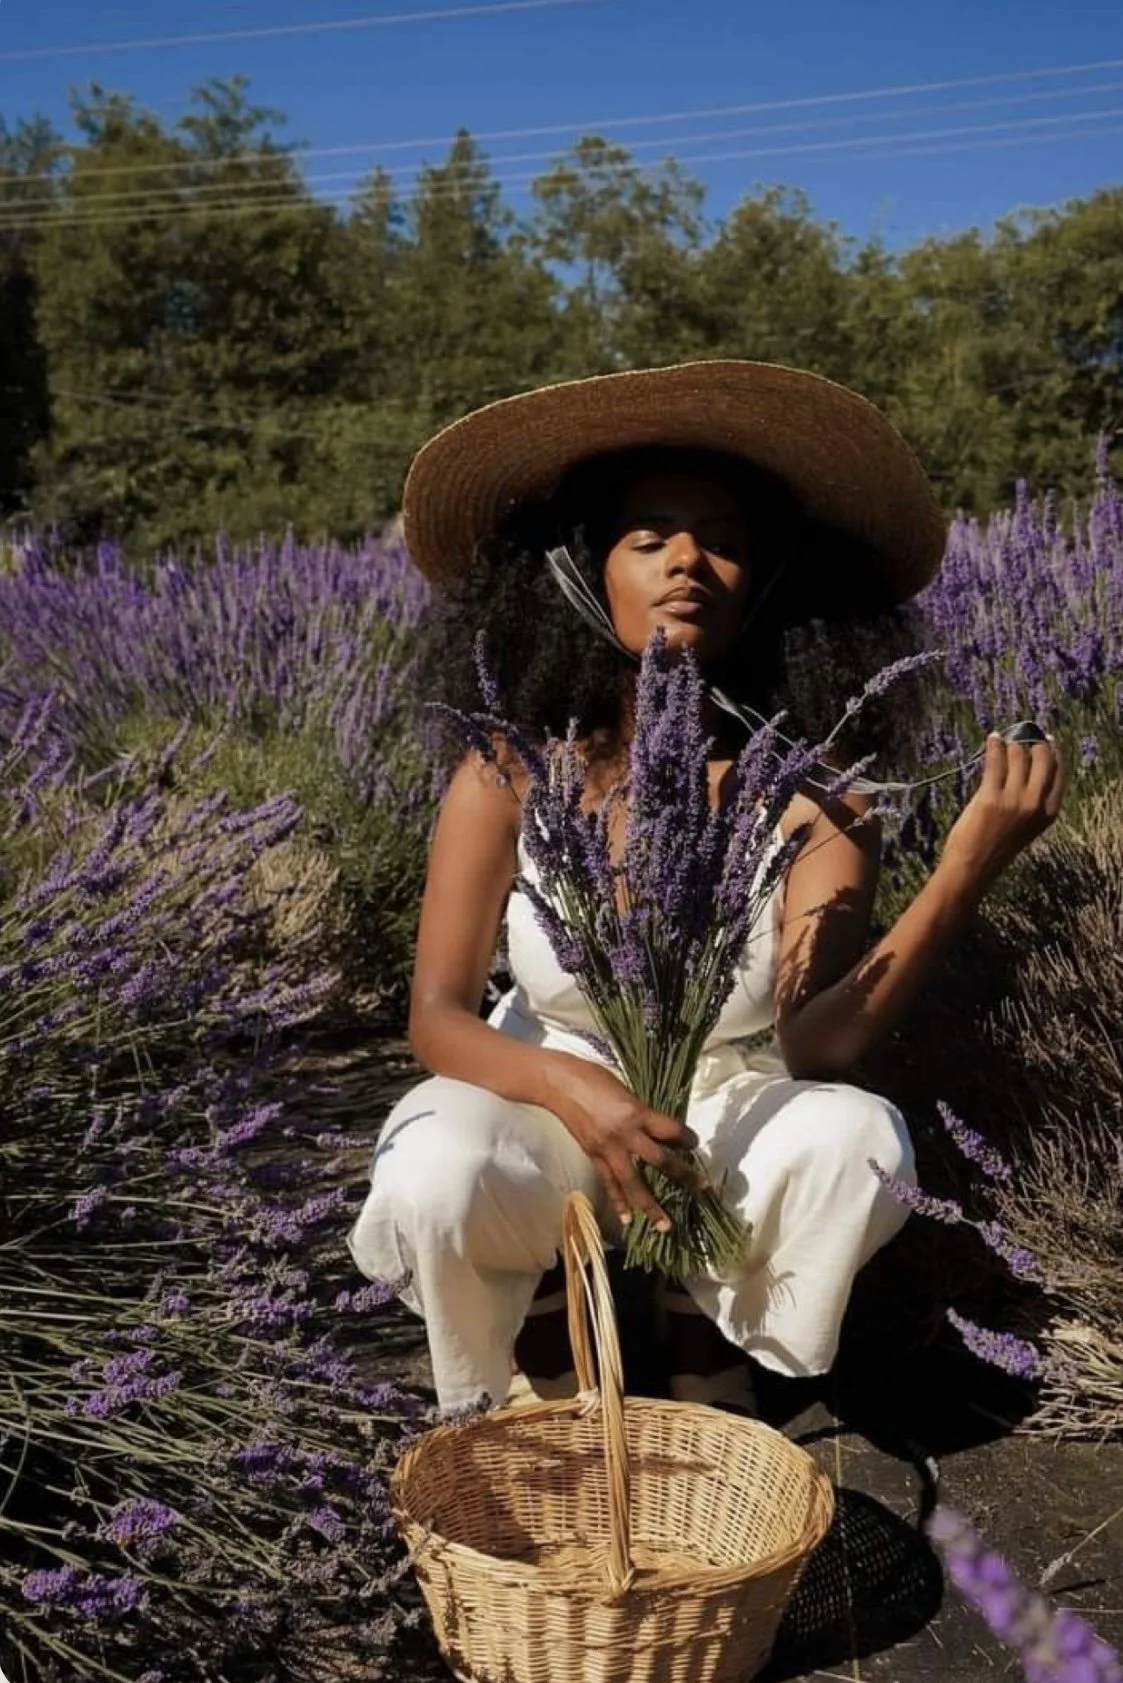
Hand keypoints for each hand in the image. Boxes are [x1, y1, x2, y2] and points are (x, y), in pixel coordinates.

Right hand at [547, 1056, 703, 1231]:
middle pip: (659, 1161)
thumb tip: (657, 1128)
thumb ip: (641, 1112)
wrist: (559, 1085)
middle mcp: (625, 1134)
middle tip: (700, 1189)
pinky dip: (618, 1201)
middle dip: (682, 1175)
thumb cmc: (593, 1078)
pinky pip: (609, 1183)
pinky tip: (627, 1218)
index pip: (670, 1130)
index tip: (694, 1144)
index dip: (686, 1139)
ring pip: (633, 1182)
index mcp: (636, 1113)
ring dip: (650, 1205)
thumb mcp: (625, 1090)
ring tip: (664, 1225)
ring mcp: (608, 1149)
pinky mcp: (593, 1156)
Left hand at [940, 732, 1067, 893]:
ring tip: (1002, 741)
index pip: (1059, 772)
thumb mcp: (1026, 826)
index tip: (1045, 740)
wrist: (973, 868)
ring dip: (1010, 745)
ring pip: (1018, 756)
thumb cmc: (995, 847)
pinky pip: (995, 761)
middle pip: (1042, 758)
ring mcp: (1014, 800)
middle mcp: (1036, 804)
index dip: (1053, 751)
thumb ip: (1030, 800)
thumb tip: (1023, 764)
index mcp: (1049, 813)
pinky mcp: (991, 797)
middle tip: (1021, 737)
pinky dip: (994, 745)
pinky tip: (992, 738)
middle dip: (1033, 743)